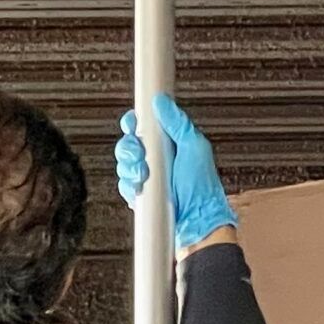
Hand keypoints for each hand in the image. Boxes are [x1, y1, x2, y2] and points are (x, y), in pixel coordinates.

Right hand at [115, 94, 236, 250]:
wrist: (196, 221)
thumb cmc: (201, 187)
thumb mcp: (193, 147)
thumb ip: (177, 123)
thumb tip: (161, 101)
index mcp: (169, 142)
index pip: (143, 125)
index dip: (133, 123)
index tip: (133, 125)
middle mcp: (156, 158)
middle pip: (128, 143)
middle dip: (129, 149)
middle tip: (141, 156)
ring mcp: (147, 176)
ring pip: (123, 164)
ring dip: (130, 168)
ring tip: (144, 177)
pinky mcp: (140, 194)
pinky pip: (123, 184)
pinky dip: (128, 185)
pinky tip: (140, 188)